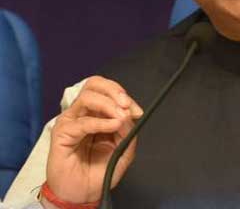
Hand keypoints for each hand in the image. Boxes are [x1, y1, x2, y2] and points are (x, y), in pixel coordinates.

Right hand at [44, 76, 142, 203]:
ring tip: (119, 118)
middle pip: (95, 84)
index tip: (138, 111)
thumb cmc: (99, 171)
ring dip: (108, 104)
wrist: (82, 193)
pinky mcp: (62, 133)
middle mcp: (83, 113)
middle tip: (126, 105)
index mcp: (97, 113)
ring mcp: (72, 121)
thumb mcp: (123, 150)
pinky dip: (100, 122)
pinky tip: (112, 127)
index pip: (109, 91)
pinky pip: (82, 122)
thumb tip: (130, 115)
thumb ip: (128, 132)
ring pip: (87, 97)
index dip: (124, 96)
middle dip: (114, 91)